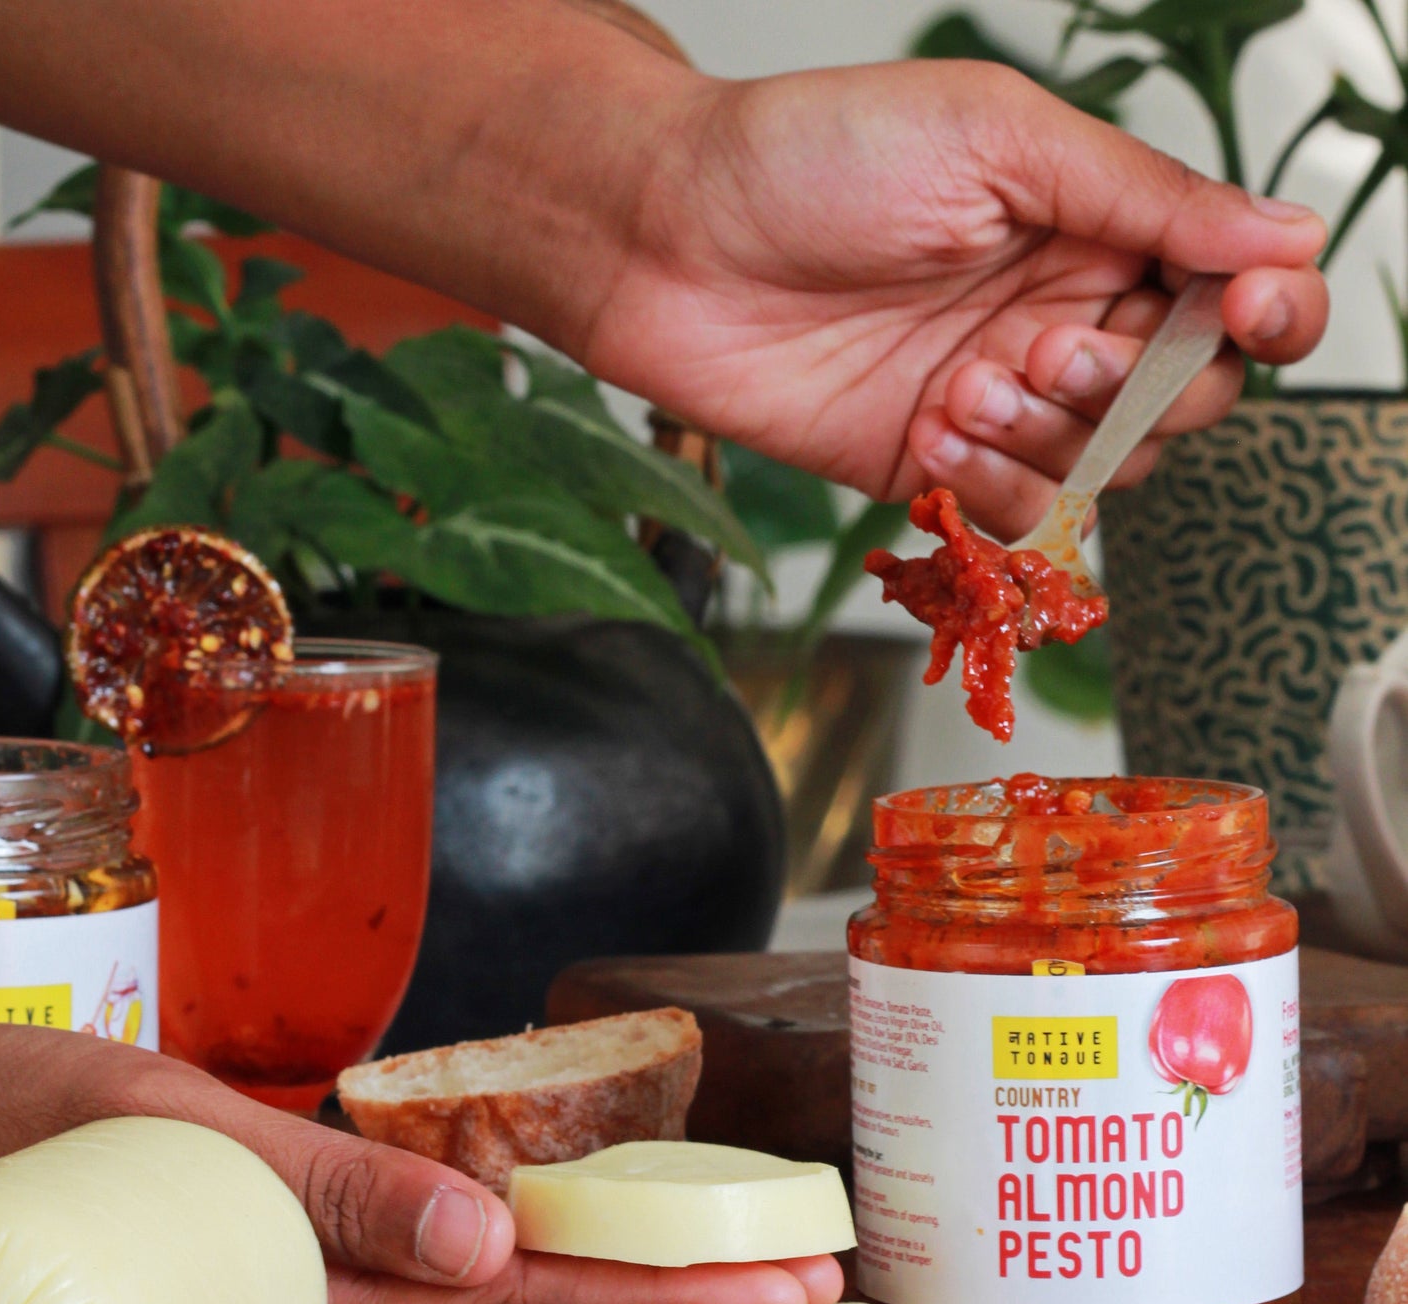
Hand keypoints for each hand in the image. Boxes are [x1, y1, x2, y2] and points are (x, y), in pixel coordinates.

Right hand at [0, 1025, 841, 1303]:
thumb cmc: (25, 1131)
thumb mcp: (174, 1146)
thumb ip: (330, 1201)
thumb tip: (491, 1246)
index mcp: (314, 1297)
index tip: (779, 1297)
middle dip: (670, 1303)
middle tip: (804, 1284)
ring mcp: (311, 1301)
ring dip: (609, 1277)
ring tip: (728, 1254)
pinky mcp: (287, 1265)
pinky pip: (416, 1277)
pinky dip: (513, 1251)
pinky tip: (573, 1222)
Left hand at [580, 59, 1329, 538]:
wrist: (671, 244)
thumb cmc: (813, 159)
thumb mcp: (995, 139)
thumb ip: (1142, 196)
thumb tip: (1283, 236)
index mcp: (1091, 226)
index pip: (1229, 294)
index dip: (1264, 314)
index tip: (1244, 309)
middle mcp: (1056, 318)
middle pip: (1183, 400)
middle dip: (1131, 388)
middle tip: (1037, 347)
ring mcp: (996, 403)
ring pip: (1105, 469)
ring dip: (1048, 437)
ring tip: (958, 386)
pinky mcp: (933, 469)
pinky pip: (1017, 514)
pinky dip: (988, 487)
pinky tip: (926, 431)